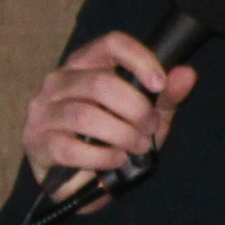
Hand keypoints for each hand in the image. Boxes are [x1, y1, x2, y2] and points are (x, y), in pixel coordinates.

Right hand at [21, 32, 195, 193]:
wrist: (83, 180)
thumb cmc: (113, 138)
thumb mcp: (146, 115)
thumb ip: (166, 96)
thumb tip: (186, 74)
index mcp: (86, 64)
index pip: (111, 43)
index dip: (140, 59)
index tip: (159, 84)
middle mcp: (59, 81)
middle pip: (99, 83)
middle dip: (134, 108)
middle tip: (150, 126)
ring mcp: (43, 112)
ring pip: (85, 116)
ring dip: (121, 134)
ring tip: (137, 146)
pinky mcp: (37, 143)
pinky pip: (70, 148)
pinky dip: (101, 157)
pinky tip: (115, 160)